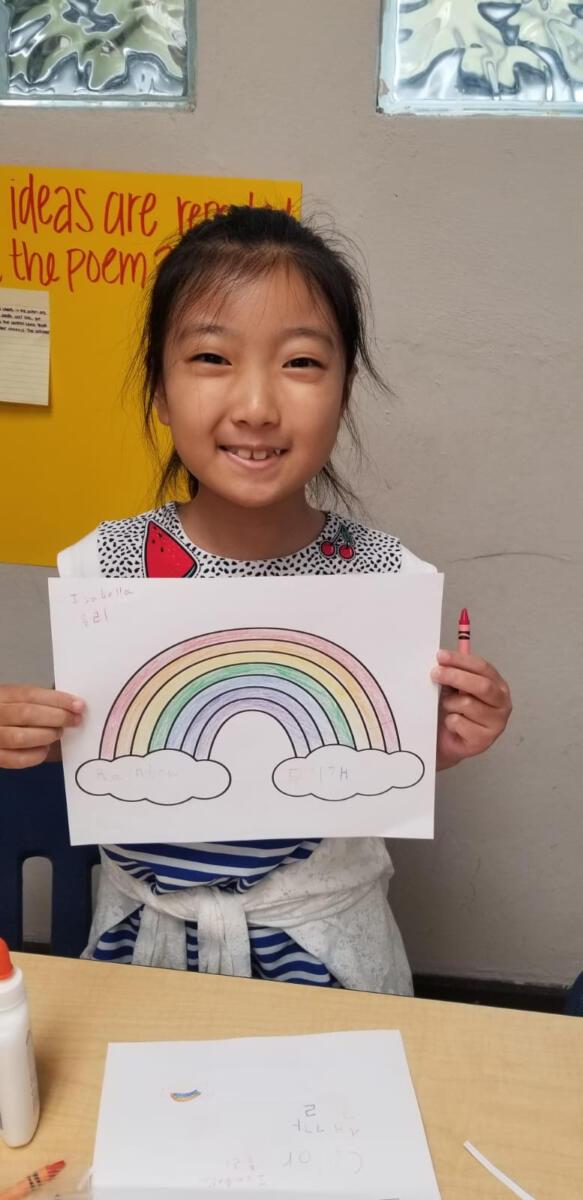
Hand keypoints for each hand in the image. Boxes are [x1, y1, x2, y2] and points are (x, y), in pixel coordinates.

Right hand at [0, 685, 84, 768]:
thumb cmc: (9, 715)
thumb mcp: (18, 701)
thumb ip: (39, 701)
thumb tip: (71, 704)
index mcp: (1, 695)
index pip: (30, 694)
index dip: (57, 699)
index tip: (78, 705)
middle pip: (27, 713)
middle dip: (57, 717)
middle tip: (74, 721)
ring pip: (21, 737)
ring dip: (47, 735)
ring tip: (58, 733)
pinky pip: (17, 759)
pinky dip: (36, 755)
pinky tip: (45, 749)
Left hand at [431, 650, 511, 770]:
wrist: (449, 741)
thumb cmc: (455, 710)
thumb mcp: (456, 688)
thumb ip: (455, 674)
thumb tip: (443, 661)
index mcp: (498, 685)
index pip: (483, 667)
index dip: (461, 660)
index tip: (441, 656)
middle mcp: (502, 703)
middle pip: (481, 685)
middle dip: (455, 676)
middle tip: (435, 673)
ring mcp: (496, 723)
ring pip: (467, 704)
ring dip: (450, 704)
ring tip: (448, 708)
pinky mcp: (484, 740)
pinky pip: (459, 722)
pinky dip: (449, 721)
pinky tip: (452, 725)